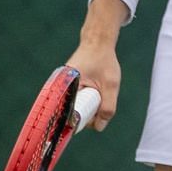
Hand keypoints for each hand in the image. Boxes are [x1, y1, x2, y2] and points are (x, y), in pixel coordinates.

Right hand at [65, 0, 127, 130]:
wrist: (98, 43)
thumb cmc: (104, 61)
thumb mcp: (110, 84)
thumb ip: (108, 105)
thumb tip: (99, 127)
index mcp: (65, 89)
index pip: (68, 116)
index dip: (81, 121)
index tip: (93, 120)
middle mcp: (60, 90)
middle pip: (72, 114)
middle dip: (88, 114)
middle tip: (101, 102)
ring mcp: (64, 89)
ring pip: (76, 108)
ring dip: (88, 107)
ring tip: (99, 91)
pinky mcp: (69, 88)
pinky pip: (77, 100)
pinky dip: (87, 100)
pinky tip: (95, 92)